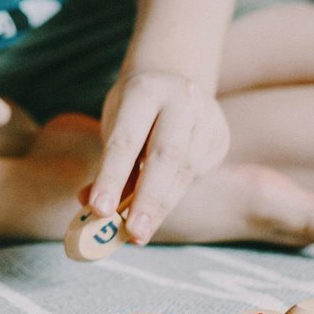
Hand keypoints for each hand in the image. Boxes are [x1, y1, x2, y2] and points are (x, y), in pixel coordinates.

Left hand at [89, 71, 229, 243]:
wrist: (172, 79)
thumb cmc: (133, 112)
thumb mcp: (114, 126)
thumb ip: (108, 166)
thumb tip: (92, 210)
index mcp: (144, 92)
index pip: (125, 141)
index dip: (111, 178)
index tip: (99, 210)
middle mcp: (181, 99)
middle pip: (165, 157)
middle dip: (148, 200)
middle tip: (133, 234)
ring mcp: (207, 115)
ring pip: (185, 170)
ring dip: (161, 206)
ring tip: (139, 233)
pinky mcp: (221, 134)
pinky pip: (198, 173)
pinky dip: (175, 194)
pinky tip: (158, 207)